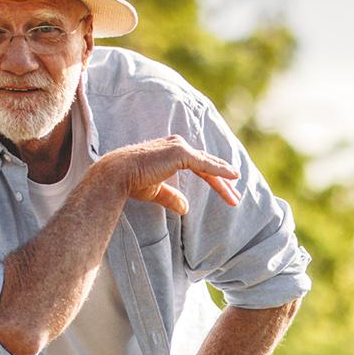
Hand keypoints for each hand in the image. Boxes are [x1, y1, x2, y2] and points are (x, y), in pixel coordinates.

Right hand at [105, 138, 240, 215]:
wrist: (118, 174)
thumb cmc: (132, 181)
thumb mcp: (156, 191)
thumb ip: (172, 197)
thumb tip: (186, 208)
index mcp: (172, 152)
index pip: (199, 167)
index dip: (214, 180)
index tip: (226, 193)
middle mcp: (177, 146)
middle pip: (207, 166)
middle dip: (222, 182)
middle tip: (235, 196)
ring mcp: (179, 147)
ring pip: (208, 166)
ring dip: (223, 182)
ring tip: (235, 196)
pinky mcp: (180, 153)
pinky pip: (205, 164)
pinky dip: (220, 171)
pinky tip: (233, 177)